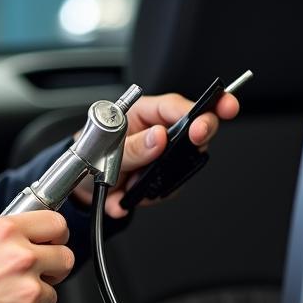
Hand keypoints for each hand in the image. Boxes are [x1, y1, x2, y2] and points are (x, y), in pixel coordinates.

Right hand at [0, 211, 73, 302]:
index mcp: (3, 233)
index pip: (55, 223)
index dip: (56, 234)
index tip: (53, 241)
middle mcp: (21, 258)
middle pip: (65, 257)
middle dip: (53, 267)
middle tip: (35, 275)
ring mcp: (29, 291)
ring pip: (52, 294)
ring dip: (34, 300)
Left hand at [71, 91, 240, 217]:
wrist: (80, 185)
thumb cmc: (91, 152)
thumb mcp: (103, 148)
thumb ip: (131, 145)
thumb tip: (158, 136)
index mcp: (143, 114)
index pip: (176, 106)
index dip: (201, 106)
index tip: (222, 108)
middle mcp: (157, 133)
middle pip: (190, 132)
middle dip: (197, 138)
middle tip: (197, 140)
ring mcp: (161, 157)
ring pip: (181, 165)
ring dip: (157, 179)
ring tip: (128, 182)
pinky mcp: (160, 179)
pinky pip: (167, 189)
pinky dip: (145, 197)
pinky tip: (123, 196)